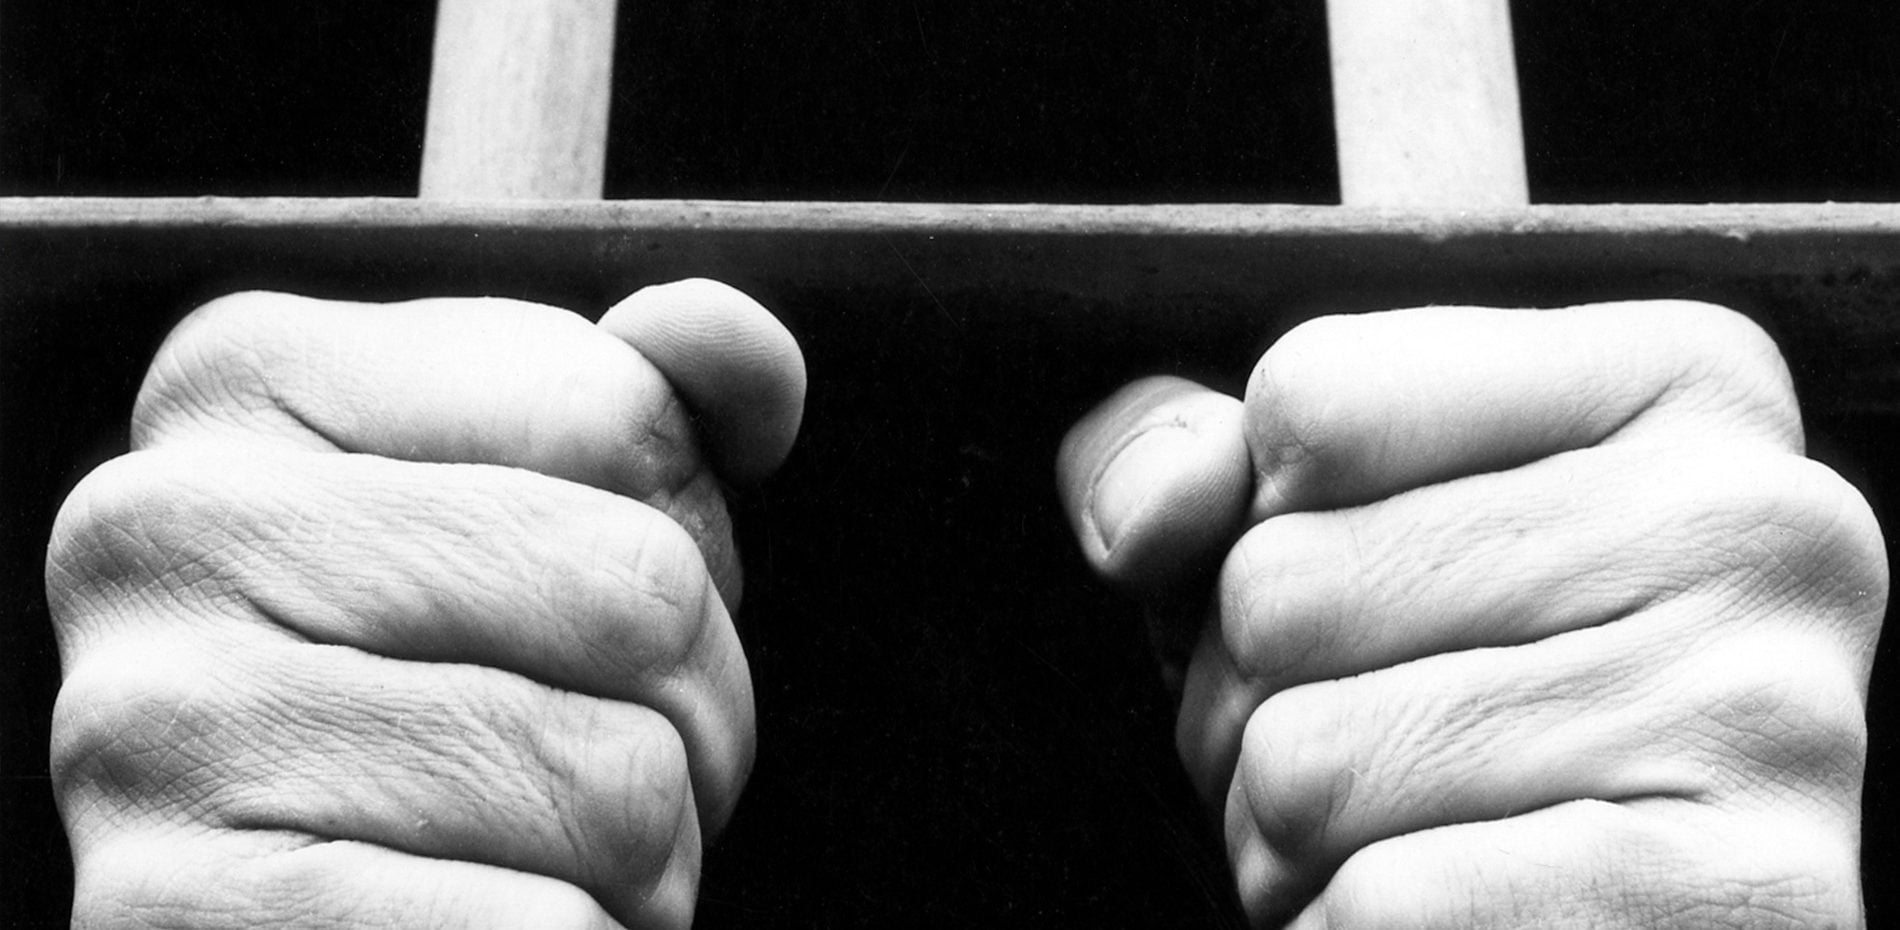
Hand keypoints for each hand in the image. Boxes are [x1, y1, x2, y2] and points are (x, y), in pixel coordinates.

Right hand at [45, 280, 804, 928]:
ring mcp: (151, 731)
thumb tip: (731, 345)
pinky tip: (492, 927)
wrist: (278, 918)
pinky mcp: (183, 920)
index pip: (621, 412)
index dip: (682, 530)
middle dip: (695, 706)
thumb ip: (640, 396)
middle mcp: (157, 530)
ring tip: (540, 853)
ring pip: (620, 787)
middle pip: (643, 595)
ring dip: (649, 855)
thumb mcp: (526, 497)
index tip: (594, 600)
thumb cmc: (430, 691)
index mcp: (241, 382)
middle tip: (603, 755)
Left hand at [1059, 301, 1884, 926]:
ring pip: (1305, 762)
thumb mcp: (1314, 529)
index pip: (1306, 394)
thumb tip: (1153, 512)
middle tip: (1366, 753)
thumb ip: (1190, 458)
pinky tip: (1448, 915)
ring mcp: (1768, 716)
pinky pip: (1380, 908)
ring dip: (1286, 838)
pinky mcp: (1747, 904)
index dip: (1259, 523)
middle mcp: (1764, 520)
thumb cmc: (1449, 713)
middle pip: (1281, 584)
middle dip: (1250, 703)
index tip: (1364, 594)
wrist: (1601, 918)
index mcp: (1682, 380)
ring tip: (1403, 837)